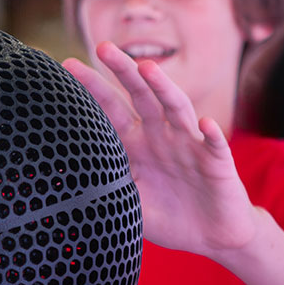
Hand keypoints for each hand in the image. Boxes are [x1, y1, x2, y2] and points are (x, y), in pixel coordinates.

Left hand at [64, 43, 259, 258]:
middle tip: (103, 47)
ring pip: (177, 108)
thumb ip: (105, 187)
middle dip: (123, 71)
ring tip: (147, 67)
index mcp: (138, 144)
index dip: (93, 88)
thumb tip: (65, 183)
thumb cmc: (170, 218)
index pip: (111, 110)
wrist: (212, 236)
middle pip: (141, 96)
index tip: (68, 66)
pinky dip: (211, 135)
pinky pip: (214, 145)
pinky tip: (204, 124)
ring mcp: (191, 145)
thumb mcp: (129, 204)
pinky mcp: (218, 162)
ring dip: (163, 87)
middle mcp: (162, 136)